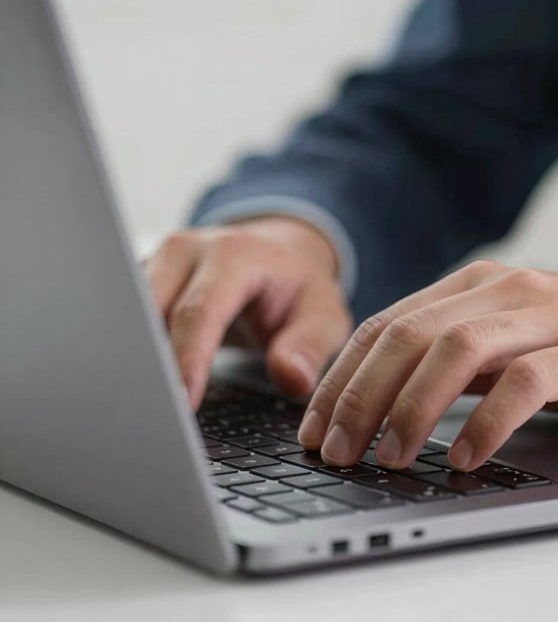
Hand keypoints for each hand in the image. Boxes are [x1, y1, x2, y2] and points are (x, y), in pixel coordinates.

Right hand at [145, 217, 352, 407]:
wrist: (279, 257)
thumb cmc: (300, 290)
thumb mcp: (324, 314)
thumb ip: (310, 345)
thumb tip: (291, 377)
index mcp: (234, 254)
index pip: (199, 311)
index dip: (187, 359)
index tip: (181, 405)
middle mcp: (188, 251)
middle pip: (149, 310)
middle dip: (146, 363)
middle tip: (147, 417)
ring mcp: (159, 262)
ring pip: (126, 314)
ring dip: (129, 358)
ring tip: (133, 408)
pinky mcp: (142, 279)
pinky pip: (122, 317)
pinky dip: (125, 351)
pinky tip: (130, 387)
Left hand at [297, 261, 557, 471]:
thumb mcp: (510, 337)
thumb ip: (456, 355)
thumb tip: (388, 398)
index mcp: (475, 283)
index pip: (388, 324)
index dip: (343, 376)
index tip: (316, 424)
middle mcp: (504, 288)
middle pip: (410, 335)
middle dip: (362, 396)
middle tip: (336, 449)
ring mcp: (548, 314)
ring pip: (458, 349)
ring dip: (413, 407)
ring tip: (390, 457)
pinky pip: (528, 381)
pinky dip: (489, 420)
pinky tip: (467, 457)